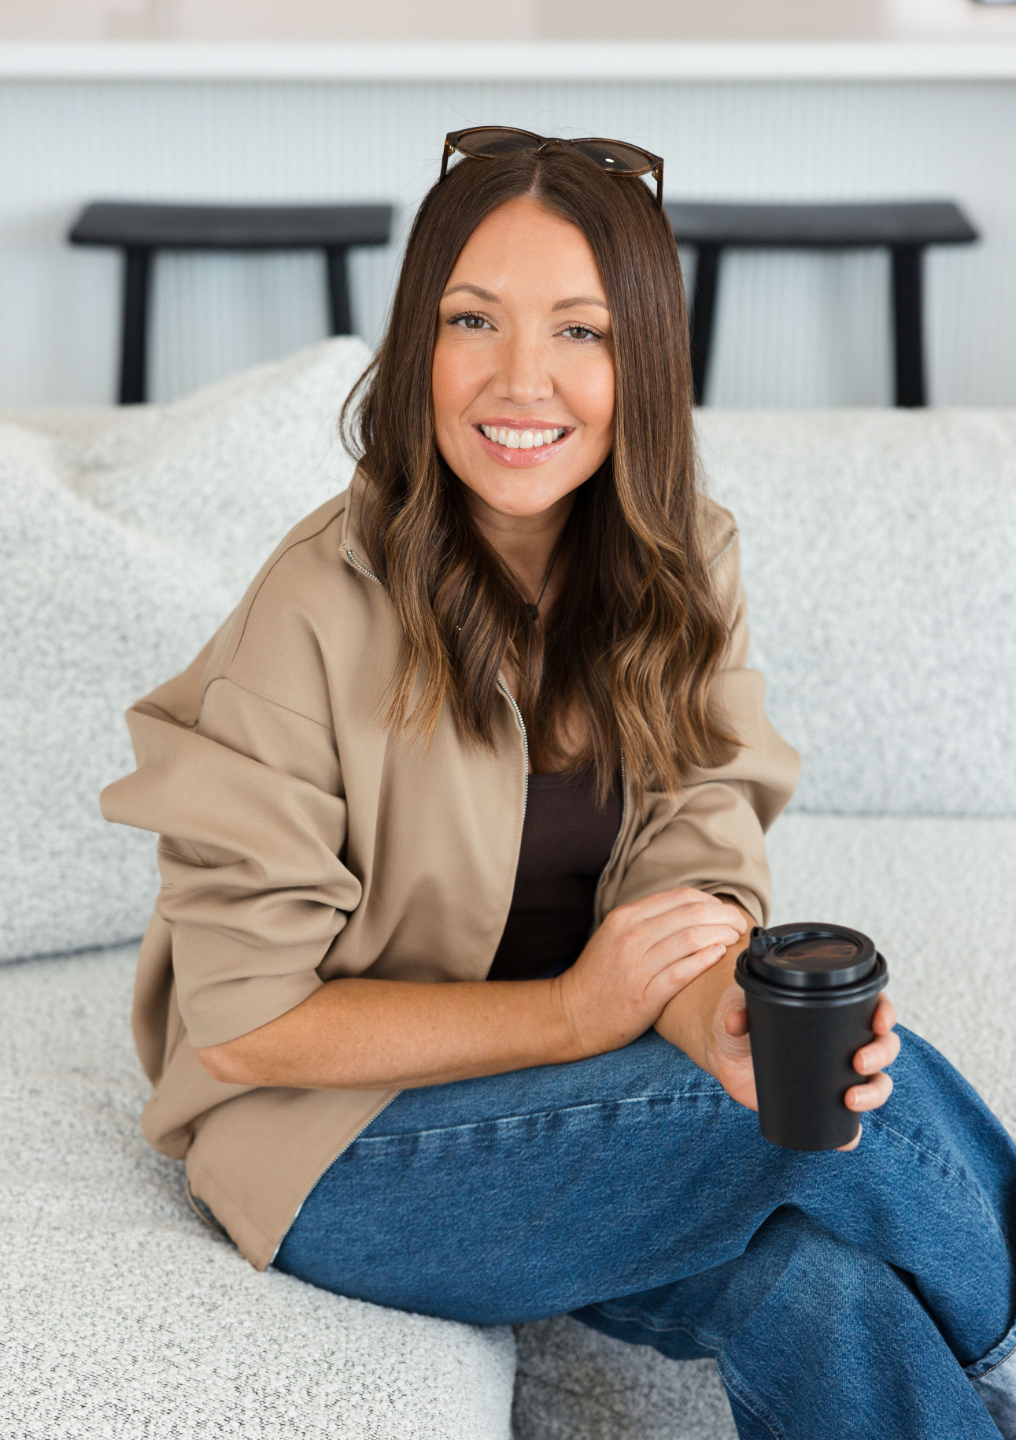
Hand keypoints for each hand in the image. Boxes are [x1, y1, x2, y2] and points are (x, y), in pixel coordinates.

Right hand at [553, 887, 748, 1058]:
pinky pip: (683, 971)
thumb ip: (648, 920)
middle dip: (724, 916)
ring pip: (692, 939)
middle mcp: (630, 936)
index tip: (725, 910)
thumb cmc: (599, 975)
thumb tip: (690, 909)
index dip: (711, 901)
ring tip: (733, 940)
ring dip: (721, 936)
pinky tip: (718, 956)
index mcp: (625, 917)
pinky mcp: (645, 995)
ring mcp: (637, 966)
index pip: (680, 897)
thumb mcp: (616, 935)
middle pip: (691, 914)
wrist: (572, 1013)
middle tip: (739, 924)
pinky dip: (706, 960)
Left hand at [706, 986, 900, 1151]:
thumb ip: (737, 1008)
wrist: (725, 1052)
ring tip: (850, 1099)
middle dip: (880, 1055)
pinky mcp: (821, 1102)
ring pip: (876, 1083)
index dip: (886, 1013)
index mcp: (832, 1009)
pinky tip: (848, 1139)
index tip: (879, 1022)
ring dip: (875, 1093)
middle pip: (884, 1046)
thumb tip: (737, 1022)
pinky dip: (853, 1133)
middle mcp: (844, 1041)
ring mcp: (836, 1073)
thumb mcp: (738, 1005)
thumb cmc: (740, 1018)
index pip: (873, 1006)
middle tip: (858, 1063)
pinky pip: (848, 1123)